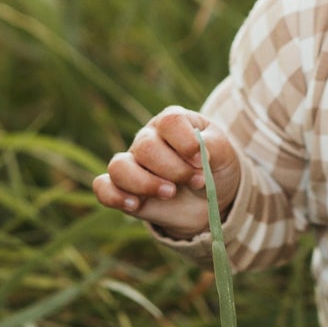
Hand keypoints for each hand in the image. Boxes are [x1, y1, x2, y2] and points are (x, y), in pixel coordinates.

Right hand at [92, 107, 240, 238]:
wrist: (210, 200)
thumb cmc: (216, 169)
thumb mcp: (224, 154)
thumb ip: (212, 147)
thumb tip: (198, 151)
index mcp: (174, 122)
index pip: (169, 121)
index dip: (185, 142)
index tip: (203, 162)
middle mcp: (148, 138)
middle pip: (146, 147)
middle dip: (174, 169)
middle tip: (197, 181)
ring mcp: (133, 163)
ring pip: (119, 166)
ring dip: (145, 183)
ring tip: (170, 193)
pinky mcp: (124, 189)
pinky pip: (103, 187)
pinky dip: (114, 196)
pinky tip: (135, 205)